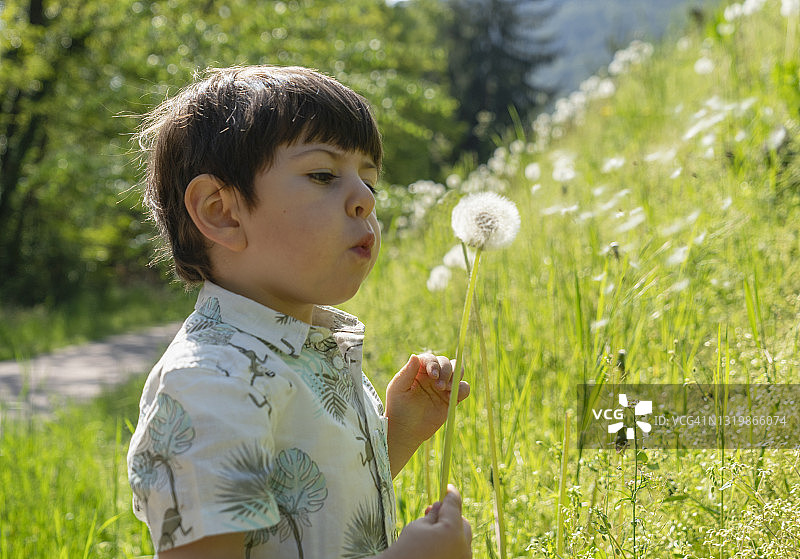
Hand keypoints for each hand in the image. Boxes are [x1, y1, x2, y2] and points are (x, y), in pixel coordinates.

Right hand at [383, 485, 471, 558]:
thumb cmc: (406, 549)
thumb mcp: (418, 526)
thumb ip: (432, 514)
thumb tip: (439, 506)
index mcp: (452, 530)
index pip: (454, 504)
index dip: (450, 494)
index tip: (447, 488)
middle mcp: (463, 546)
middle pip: (462, 523)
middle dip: (451, 515)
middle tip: (434, 511)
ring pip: (462, 539)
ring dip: (451, 531)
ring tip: (433, 530)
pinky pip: (459, 551)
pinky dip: (451, 545)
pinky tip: (437, 544)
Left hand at [385, 353, 469, 475]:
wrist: (406, 430)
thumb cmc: (398, 407)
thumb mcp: (398, 389)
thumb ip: (407, 372)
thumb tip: (415, 356)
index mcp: (419, 370)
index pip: (430, 358)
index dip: (434, 363)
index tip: (433, 375)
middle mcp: (432, 375)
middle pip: (446, 362)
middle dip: (446, 370)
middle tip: (439, 386)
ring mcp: (443, 386)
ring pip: (457, 371)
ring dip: (455, 376)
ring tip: (445, 390)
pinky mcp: (451, 398)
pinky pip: (464, 388)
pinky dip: (462, 390)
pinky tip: (450, 398)